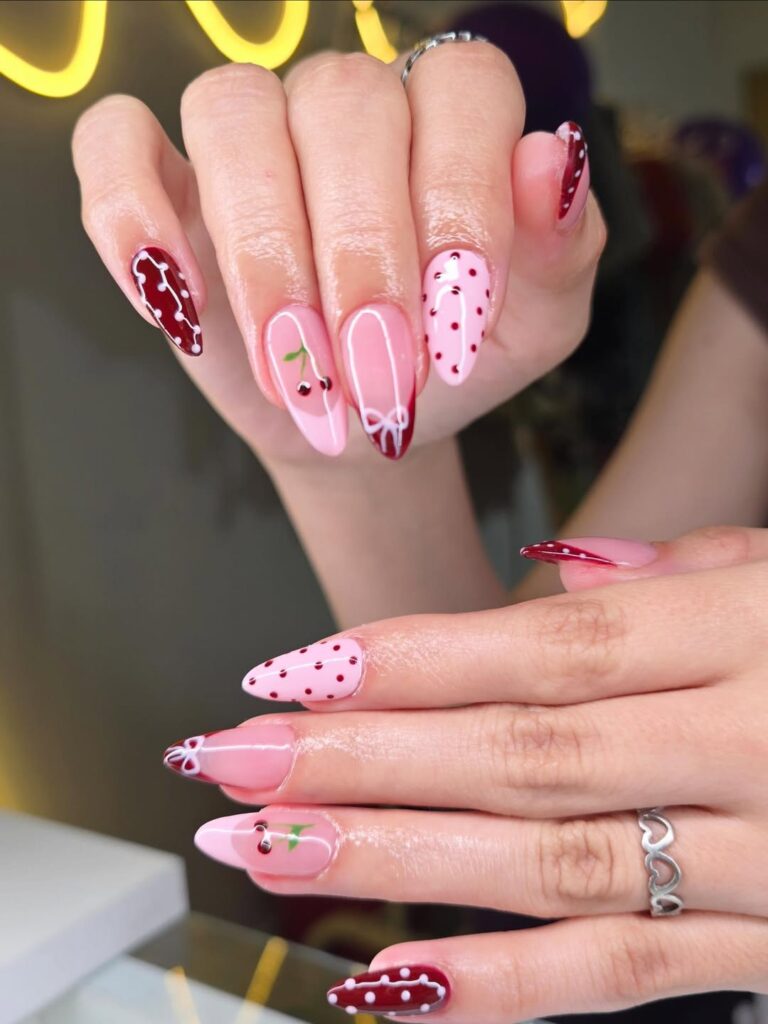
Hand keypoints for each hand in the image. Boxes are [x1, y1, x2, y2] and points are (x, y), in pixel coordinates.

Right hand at [72, 46, 603, 466]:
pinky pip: (115, 144)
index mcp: (448, 119)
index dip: (461, 198)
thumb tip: (549, 157)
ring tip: (296, 370)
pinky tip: (174, 304)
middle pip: (340, 102)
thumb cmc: (447, 362)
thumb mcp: (534, 324)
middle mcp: (346, 108)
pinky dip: (130, 217)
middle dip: (359, 254)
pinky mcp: (164, 185)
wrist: (363, 422)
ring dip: (261, 254)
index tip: (459, 322)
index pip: (461, 88)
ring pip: (231, 113)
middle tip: (377, 375)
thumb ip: (559, 248)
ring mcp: (250, 139)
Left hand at [165, 525, 767, 1019]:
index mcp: (754, 630)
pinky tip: (390, 983)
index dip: (411, 661)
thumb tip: (555, 575)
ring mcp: (766, 859)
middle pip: (522, 755)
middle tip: (226, 761)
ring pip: (551, 868)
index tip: (286, 671)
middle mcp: (754, 742)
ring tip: (264, 852)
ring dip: (393, 862)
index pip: (551, 648)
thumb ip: (687, 570)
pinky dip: (504, 987)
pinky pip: (628, 977)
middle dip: (360, 760)